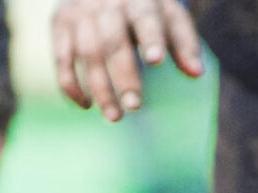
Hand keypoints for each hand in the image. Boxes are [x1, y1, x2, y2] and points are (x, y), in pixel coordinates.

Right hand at [51, 0, 203, 122]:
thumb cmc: (147, 9)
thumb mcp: (169, 17)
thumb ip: (184, 43)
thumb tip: (196, 73)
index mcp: (138, 0)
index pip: (145, 19)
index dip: (151, 39)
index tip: (157, 61)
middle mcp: (106, 3)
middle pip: (113, 41)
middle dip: (124, 75)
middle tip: (135, 106)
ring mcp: (80, 12)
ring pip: (87, 52)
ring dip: (100, 87)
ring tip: (115, 117)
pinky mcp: (60, 23)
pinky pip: (61, 57)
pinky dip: (71, 83)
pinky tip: (86, 105)